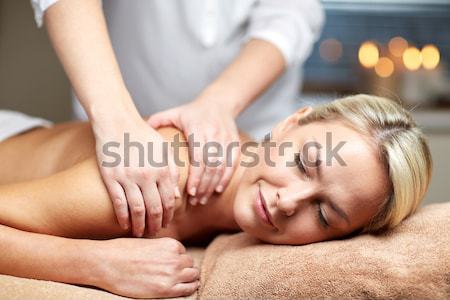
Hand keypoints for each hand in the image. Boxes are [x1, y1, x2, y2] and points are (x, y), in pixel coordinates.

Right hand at [92, 238, 199, 297]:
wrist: (107, 263)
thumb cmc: (122, 251)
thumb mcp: (147, 242)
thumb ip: (161, 249)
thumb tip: (168, 256)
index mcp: (170, 244)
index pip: (183, 252)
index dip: (177, 259)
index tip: (171, 264)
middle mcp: (174, 258)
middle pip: (190, 263)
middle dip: (185, 268)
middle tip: (178, 274)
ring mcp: (171, 274)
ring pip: (193, 275)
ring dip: (190, 278)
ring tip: (187, 281)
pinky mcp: (165, 289)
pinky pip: (188, 289)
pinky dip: (191, 288)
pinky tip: (188, 287)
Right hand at [94, 112, 179, 236]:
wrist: (117, 122)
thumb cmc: (143, 135)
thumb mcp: (164, 150)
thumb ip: (173, 172)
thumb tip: (177, 197)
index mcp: (163, 168)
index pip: (169, 200)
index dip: (168, 215)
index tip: (166, 223)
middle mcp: (147, 175)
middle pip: (154, 208)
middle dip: (156, 224)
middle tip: (155, 232)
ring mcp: (128, 177)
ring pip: (137, 209)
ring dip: (140, 225)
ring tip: (140, 233)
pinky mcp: (111, 177)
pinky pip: (118, 203)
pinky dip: (123, 217)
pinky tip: (125, 225)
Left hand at [147, 98, 239, 204]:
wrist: (220, 102)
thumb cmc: (193, 112)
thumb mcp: (175, 113)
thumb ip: (157, 121)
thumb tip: (138, 134)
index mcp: (197, 128)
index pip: (199, 157)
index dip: (195, 176)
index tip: (189, 192)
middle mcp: (214, 134)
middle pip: (211, 166)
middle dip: (203, 186)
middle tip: (194, 201)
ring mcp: (226, 139)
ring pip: (222, 167)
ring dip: (212, 186)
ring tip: (202, 199)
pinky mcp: (235, 143)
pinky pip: (232, 164)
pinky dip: (225, 178)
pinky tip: (217, 190)